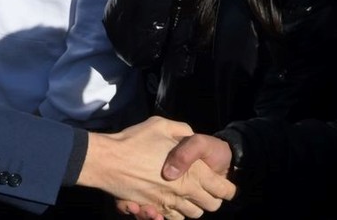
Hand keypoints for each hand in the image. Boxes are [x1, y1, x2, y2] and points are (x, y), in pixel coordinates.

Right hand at [77, 117, 235, 219]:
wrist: (108, 160)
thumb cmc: (135, 141)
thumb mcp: (161, 125)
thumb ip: (182, 130)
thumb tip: (190, 135)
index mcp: (194, 171)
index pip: (224, 190)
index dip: (228, 189)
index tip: (224, 185)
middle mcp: (186, 191)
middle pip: (211, 206)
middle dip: (211, 199)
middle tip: (204, 189)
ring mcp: (170, 203)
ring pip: (193, 214)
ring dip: (193, 206)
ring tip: (186, 194)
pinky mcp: (155, 209)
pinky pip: (173, 218)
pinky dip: (175, 213)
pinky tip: (169, 201)